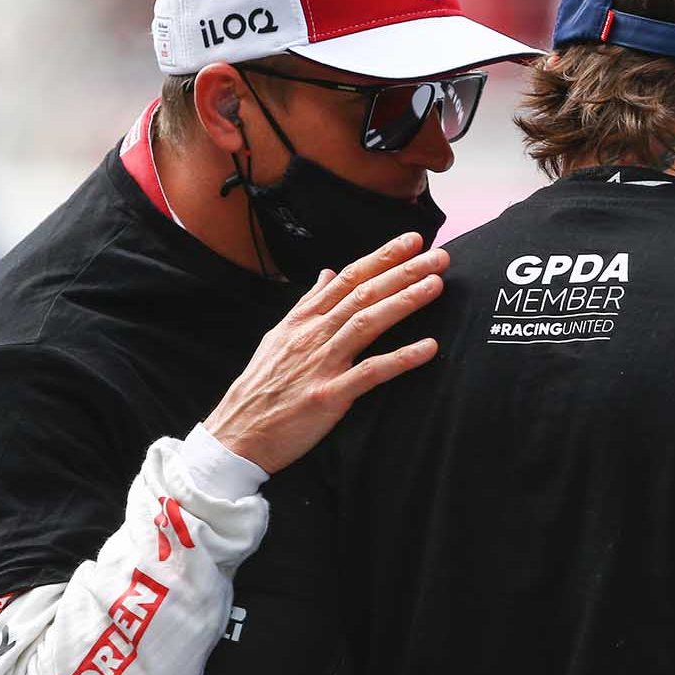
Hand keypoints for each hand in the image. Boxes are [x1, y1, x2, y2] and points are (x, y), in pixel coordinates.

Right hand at [205, 232, 446, 473]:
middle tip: (438, 256)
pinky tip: (429, 348)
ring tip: (435, 285)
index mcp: (303, 319)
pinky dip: (401, 358)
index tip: (412, 241)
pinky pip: (370, 373)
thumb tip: (327, 274)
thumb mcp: (278, 336)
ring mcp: (321, 364)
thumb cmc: (260, 387)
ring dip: (404, 301)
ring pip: (367, 323)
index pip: (348, 278)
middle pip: (363, 293)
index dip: (381, 257)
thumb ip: (307, 304)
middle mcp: (313, 335)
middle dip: (403, 271)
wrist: (236, 433)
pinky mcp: (328, 396)